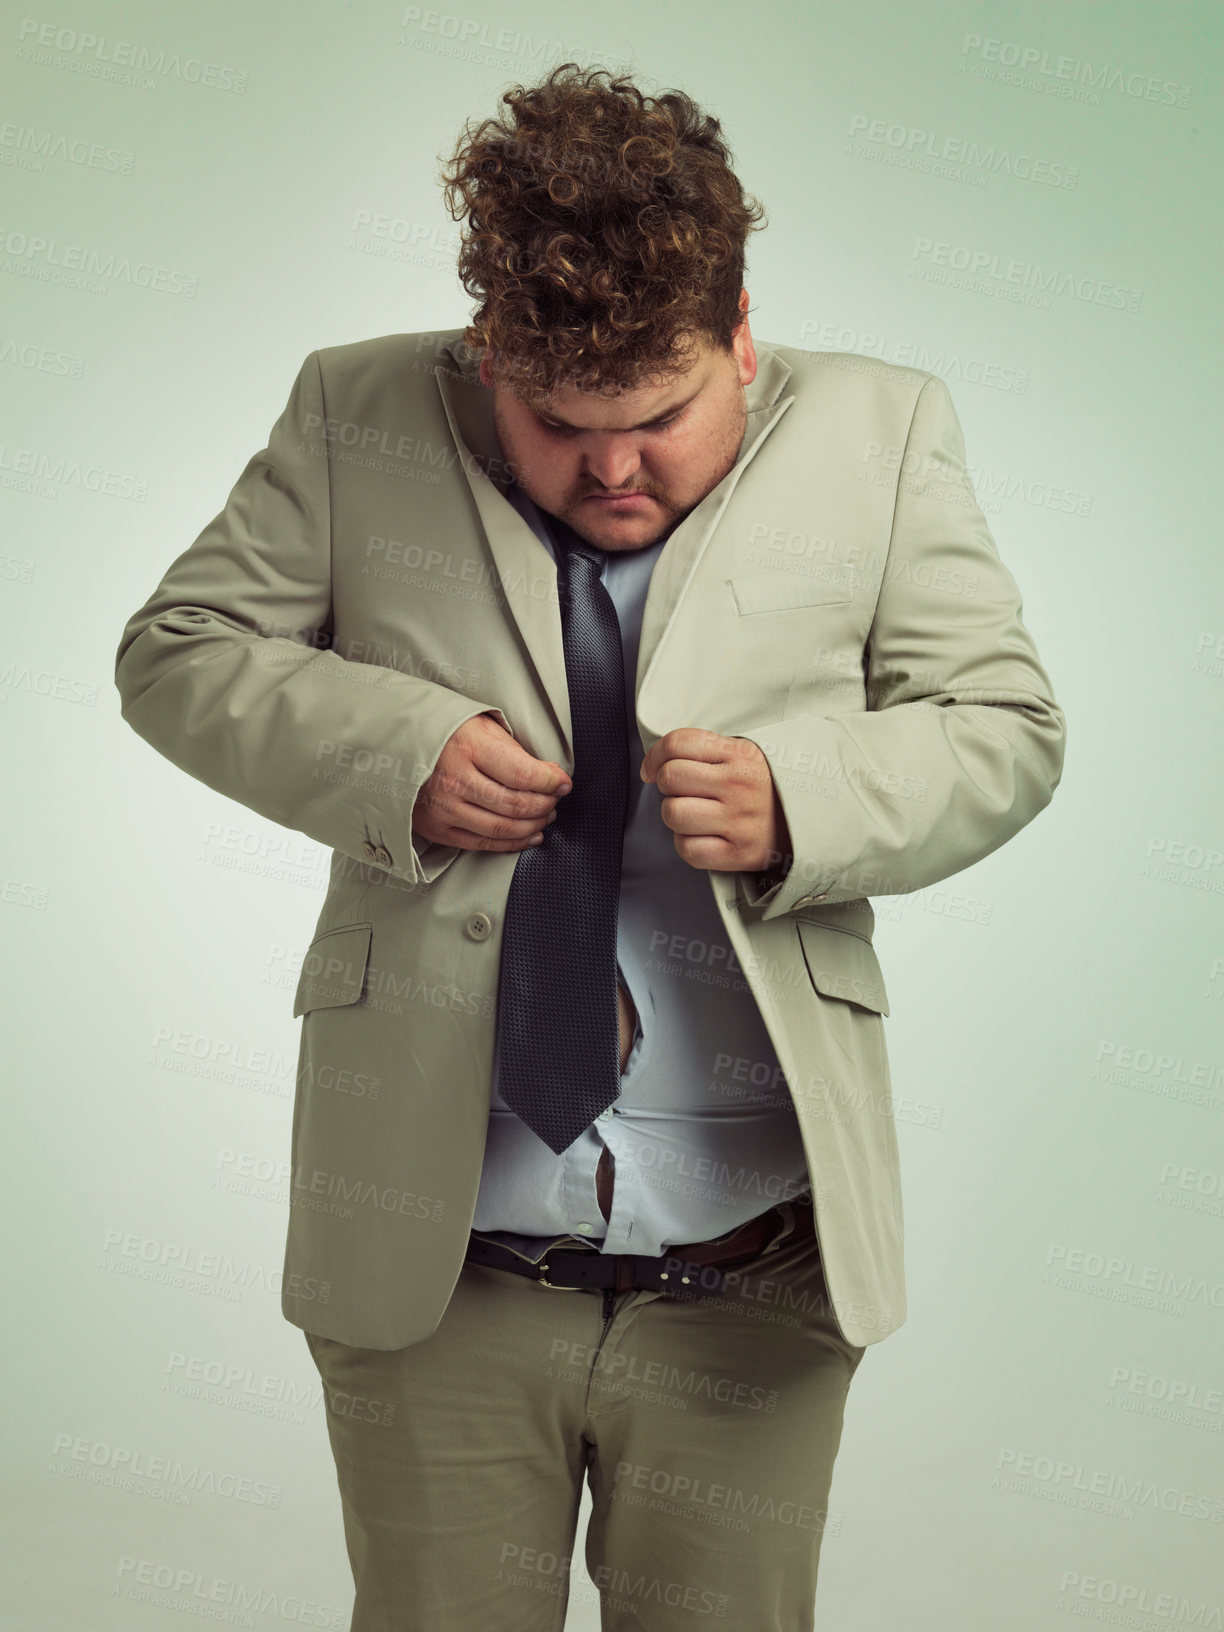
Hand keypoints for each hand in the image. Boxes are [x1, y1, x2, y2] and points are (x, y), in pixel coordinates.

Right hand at [411, 713, 570, 851]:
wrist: (388, 746)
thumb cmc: (438, 730)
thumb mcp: (476, 724)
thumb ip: (510, 748)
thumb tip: (546, 772)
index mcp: (467, 747)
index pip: (523, 774)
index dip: (551, 781)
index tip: (563, 782)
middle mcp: (454, 781)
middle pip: (516, 804)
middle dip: (545, 804)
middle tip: (555, 798)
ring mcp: (444, 809)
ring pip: (503, 828)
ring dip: (533, 825)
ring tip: (546, 816)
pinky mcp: (437, 829)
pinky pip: (483, 844)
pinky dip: (512, 843)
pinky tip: (530, 836)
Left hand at [639, 728, 791, 872]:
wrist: (811, 824)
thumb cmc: (768, 790)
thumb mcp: (746, 756)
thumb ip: (706, 751)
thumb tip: (654, 764)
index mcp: (740, 755)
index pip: (678, 743)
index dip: (654, 756)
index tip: (651, 769)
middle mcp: (739, 786)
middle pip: (671, 778)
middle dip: (667, 786)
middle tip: (683, 793)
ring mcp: (739, 821)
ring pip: (673, 813)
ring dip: (676, 816)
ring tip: (694, 815)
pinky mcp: (738, 853)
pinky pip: (687, 849)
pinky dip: (687, 844)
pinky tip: (702, 837)